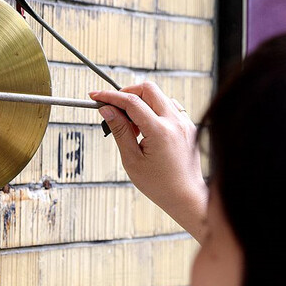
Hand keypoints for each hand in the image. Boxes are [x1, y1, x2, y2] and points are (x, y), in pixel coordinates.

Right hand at [89, 82, 207, 240]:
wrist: (186, 197)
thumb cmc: (160, 185)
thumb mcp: (132, 159)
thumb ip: (119, 131)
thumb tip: (107, 111)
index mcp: (160, 131)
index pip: (131, 101)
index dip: (110, 96)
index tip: (96, 96)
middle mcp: (175, 122)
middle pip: (148, 89)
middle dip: (127, 93)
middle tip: (114, 107)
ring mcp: (184, 122)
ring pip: (159, 96)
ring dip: (142, 102)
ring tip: (132, 126)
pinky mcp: (188, 126)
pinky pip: (169, 106)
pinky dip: (154, 110)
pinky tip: (147, 127)